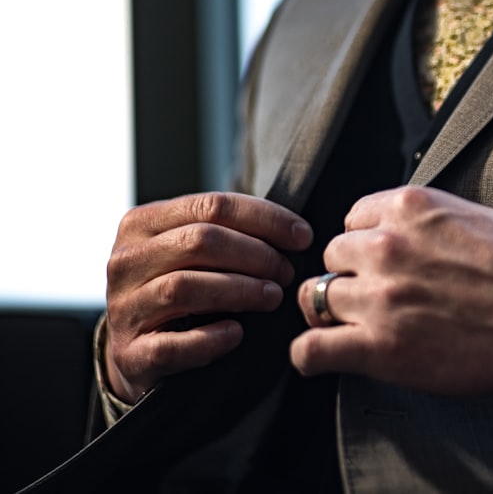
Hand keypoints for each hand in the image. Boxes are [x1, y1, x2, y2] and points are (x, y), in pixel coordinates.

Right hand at [104, 192, 312, 402]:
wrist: (138, 352)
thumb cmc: (179, 292)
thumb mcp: (191, 253)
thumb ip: (226, 233)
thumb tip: (294, 231)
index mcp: (142, 223)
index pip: (212, 205)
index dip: (265, 218)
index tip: (302, 236)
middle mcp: (126, 260)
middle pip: (200, 241)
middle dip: (257, 254)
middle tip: (288, 271)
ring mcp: (123, 307)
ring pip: (184, 286)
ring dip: (240, 290)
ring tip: (273, 296)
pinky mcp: (131, 353)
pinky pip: (173, 345)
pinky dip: (210, 339)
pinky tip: (237, 333)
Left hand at [290, 186, 492, 394]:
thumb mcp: (477, 214)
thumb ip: (430, 218)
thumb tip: (408, 228)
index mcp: (409, 208)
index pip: (352, 220)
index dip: (365, 243)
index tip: (382, 263)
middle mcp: (386, 246)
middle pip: (334, 257)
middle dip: (352, 275)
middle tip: (379, 297)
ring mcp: (379, 297)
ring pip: (317, 297)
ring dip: (334, 312)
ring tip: (357, 326)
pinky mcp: (380, 347)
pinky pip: (310, 349)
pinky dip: (308, 354)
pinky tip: (323, 356)